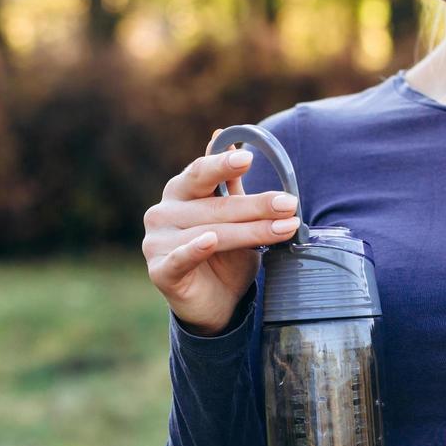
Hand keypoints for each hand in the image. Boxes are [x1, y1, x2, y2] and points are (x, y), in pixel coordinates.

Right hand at [142, 127, 302, 334]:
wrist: (216, 304)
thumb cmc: (225, 256)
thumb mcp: (234, 218)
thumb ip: (230, 186)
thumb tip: (229, 141)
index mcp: (179, 192)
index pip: (200, 172)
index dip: (223, 165)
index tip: (249, 159)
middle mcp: (162, 212)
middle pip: (214, 206)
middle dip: (256, 205)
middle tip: (288, 204)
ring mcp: (156, 242)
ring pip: (210, 232)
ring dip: (250, 231)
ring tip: (284, 229)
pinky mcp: (160, 271)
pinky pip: (180, 258)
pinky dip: (195, 250)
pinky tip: (210, 241)